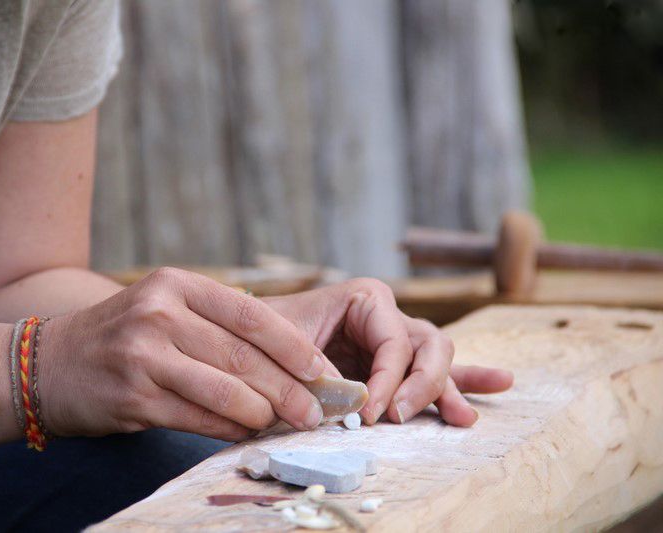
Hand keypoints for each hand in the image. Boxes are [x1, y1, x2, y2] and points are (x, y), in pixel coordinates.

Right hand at [39, 268, 329, 440]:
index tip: (323, 369)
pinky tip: (247, 431)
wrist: (48, 363)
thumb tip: (285, 362)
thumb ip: (217, 326)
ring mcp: (143, 356)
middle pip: (243, 356)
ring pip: (225, 390)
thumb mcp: (165, 308)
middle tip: (316, 409)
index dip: (293, 346)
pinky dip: (230, 429)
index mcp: (177, 285)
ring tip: (286, 422)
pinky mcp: (133, 397)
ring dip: (264, 412)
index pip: (251, 314)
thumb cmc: (123, 336)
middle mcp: (159, 314)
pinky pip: (198, 418)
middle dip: (289, 387)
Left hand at [262, 278, 513, 426]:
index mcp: (366, 300)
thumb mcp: (283, 340)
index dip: (387, 381)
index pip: (394, 343)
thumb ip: (315, 367)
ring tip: (466, 417)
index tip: (367, 415)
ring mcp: (394, 342)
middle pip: (429, 346)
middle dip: (423, 384)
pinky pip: (431, 374)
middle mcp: (388, 317)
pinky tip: (492, 391)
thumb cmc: (266, 331)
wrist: (251, 337)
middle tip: (399, 415)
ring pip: (437, 361)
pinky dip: (457, 385)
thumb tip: (349, 401)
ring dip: (453, 388)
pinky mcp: (393, 367)